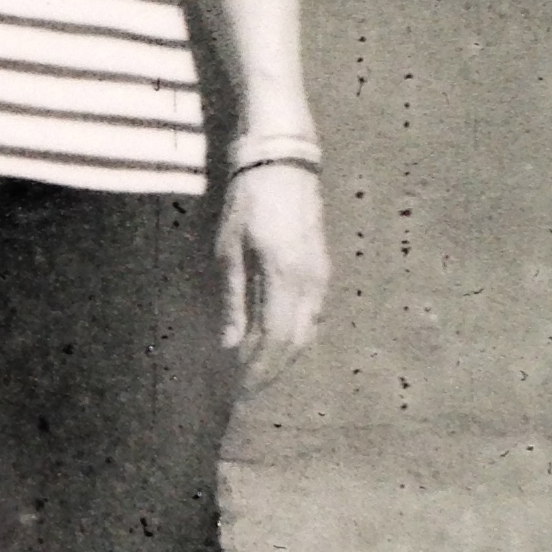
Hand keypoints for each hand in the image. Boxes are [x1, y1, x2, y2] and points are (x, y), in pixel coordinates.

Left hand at [215, 163, 329, 388]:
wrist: (283, 161)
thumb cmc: (249, 201)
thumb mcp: (229, 249)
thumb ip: (232, 299)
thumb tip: (230, 344)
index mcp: (285, 277)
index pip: (278, 339)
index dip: (262, 369)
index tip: (242, 390)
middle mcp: (311, 281)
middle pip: (297, 341)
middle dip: (273, 369)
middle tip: (248, 390)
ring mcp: (321, 274)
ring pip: (308, 330)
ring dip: (285, 354)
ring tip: (259, 371)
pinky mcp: (321, 267)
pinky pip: (312, 313)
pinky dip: (294, 334)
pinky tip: (275, 341)